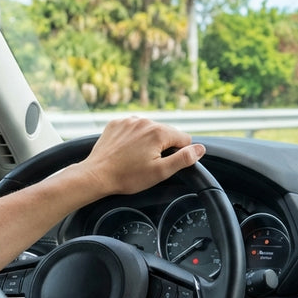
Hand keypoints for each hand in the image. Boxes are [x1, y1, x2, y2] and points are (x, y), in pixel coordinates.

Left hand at [75, 116, 204, 196]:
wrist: (96, 175)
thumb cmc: (127, 177)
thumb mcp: (161, 172)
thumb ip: (183, 158)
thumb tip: (200, 149)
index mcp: (158, 132)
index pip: (184, 138)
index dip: (179, 153)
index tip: (165, 163)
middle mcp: (144, 121)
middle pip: (167, 133)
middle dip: (163, 147)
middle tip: (149, 164)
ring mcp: (129, 121)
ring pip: (150, 130)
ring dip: (149, 142)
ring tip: (136, 158)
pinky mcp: (116, 123)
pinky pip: (134, 128)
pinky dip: (134, 138)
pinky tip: (127, 151)